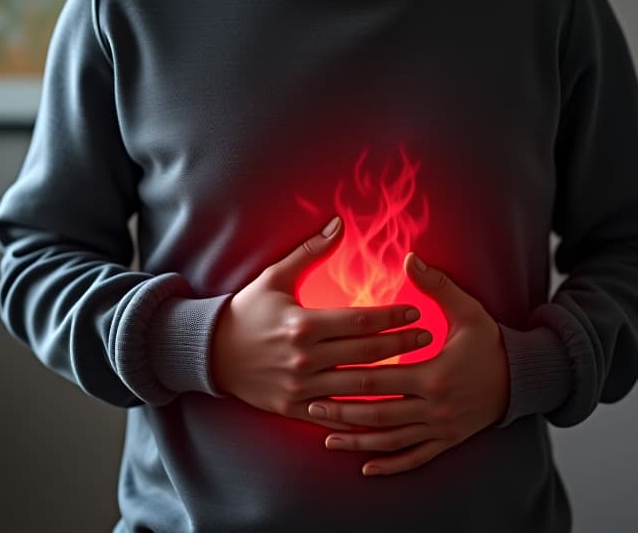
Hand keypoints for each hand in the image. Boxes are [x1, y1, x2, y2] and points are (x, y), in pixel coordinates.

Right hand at [210, 217, 432, 429]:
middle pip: (365, 353)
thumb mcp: (275, 277)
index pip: (359, 321)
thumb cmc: (247, 311)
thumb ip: (311, 252)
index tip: (416, 311)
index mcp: (302, 324)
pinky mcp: (294, 408)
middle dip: (401, 344)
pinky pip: (334, 414)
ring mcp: (299, 387)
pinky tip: (386, 407)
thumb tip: (339, 223)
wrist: (210, 353)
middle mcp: (303, 358)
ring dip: (390, 379)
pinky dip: (361, 413)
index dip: (392, 316)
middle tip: (427, 336)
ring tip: (417, 368)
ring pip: (356, 387)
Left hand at [307, 252, 509, 475]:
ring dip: (358, 441)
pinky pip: (415, 458)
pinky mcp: (448, 441)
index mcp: (435, 374)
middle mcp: (435, 407)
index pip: (382, 378)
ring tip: (327, 437)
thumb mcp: (468, 310)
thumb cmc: (491, 342)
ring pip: (392, 440)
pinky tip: (366, 467)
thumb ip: (437, 286)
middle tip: (311, 406)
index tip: (321, 374)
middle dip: (343, 412)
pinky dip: (390, 465)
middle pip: (379, 413)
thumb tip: (411, 258)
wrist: (524, 378)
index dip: (348, 377)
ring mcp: (441, 428)